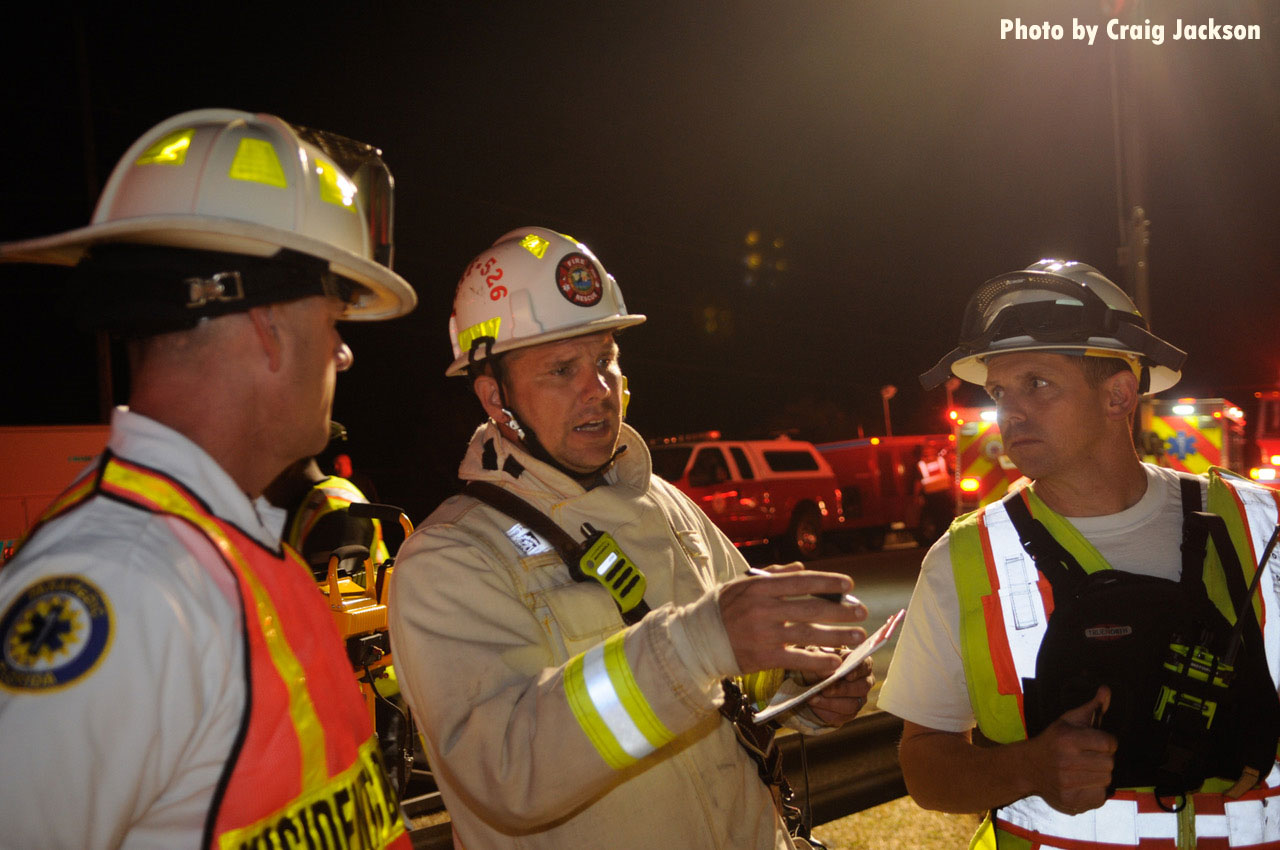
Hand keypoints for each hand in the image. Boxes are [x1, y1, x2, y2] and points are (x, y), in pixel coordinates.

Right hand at [719, 562, 868, 677]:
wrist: (698, 641)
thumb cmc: (722, 609)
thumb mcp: (742, 585)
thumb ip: (773, 575)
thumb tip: (801, 567)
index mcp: (760, 588)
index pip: (802, 581)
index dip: (828, 582)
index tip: (849, 584)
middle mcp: (764, 609)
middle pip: (811, 608)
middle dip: (841, 610)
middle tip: (862, 611)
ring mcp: (764, 634)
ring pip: (809, 634)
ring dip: (837, 636)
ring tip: (858, 636)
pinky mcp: (763, 657)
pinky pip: (797, 659)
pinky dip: (818, 661)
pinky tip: (836, 661)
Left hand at [805, 656, 874, 726]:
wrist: (811, 678)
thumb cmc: (818, 661)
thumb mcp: (817, 655)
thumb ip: (823, 659)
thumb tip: (830, 670)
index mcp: (862, 664)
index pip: (865, 665)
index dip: (857, 671)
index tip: (846, 675)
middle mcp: (865, 682)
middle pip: (862, 687)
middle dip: (842, 689)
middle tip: (825, 690)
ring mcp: (859, 699)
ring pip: (851, 705)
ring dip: (831, 703)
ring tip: (813, 698)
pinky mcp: (849, 714)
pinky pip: (840, 716)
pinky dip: (825, 712)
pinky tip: (814, 706)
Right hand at [1026, 686, 1115, 814]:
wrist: (1027, 767)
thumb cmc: (1053, 741)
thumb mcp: (1068, 721)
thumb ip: (1092, 707)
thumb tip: (1106, 690)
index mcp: (1067, 739)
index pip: (1109, 743)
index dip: (1106, 742)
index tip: (1096, 742)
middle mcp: (1066, 762)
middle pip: (1110, 763)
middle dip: (1103, 758)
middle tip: (1090, 756)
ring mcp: (1067, 783)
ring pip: (1106, 780)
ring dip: (1100, 774)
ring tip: (1086, 769)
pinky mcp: (1070, 801)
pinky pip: (1100, 796)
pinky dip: (1095, 790)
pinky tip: (1083, 783)